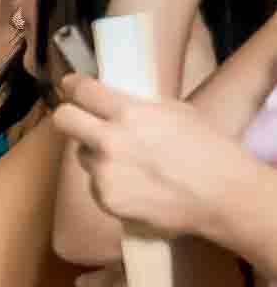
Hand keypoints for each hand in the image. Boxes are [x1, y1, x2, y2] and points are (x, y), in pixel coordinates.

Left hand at [55, 75, 262, 248]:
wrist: (222, 194)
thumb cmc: (208, 149)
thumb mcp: (176, 112)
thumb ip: (138, 108)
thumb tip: (111, 104)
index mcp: (129, 113)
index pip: (83, 92)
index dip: (73, 86)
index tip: (70, 86)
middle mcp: (110, 142)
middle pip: (64, 120)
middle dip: (70, 117)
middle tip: (81, 120)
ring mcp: (105, 173)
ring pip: (83, 155)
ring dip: (97, 155)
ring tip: (130, 162)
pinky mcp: (105, 200)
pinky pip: (96, 184)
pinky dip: (110, 182)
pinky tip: (137, 185)